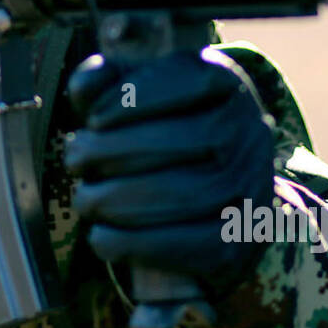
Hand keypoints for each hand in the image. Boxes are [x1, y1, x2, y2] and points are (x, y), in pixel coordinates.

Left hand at [64, 47, 276, 301]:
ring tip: (86, 198)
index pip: (191, 80)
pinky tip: (101, 236)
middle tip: (76, 158)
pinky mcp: (236, 245)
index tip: (93, 117)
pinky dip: (133, 243)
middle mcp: (250, 135)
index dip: (134, 97)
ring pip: (187, 196)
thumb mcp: (131, 99)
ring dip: (118, 199)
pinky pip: (187, 247)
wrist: (202, 201)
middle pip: (188, 139)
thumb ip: (104, 82)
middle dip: (115, 150)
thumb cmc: (153, 136)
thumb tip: (86, 85)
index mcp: (226, 86)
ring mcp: (250, 192)